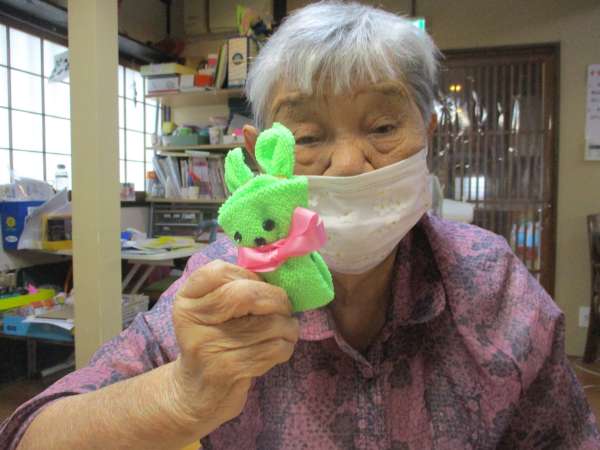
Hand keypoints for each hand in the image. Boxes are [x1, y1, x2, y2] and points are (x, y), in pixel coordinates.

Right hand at [169, 260, 298, 435]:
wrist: (196, 392)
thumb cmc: (214, 340)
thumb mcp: (211, 312)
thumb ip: (234, 288)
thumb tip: (277, 272)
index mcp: (187, 299)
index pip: (218, 271)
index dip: (250, 275)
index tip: (262, 286)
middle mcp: (192, 320)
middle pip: (245, 295)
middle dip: (276, 298)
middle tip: (285, 307)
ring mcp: (208, 346)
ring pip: (267, 323)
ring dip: (288, 325)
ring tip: (287, 329)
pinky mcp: (227, 370)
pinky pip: (273, 348)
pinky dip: (286, 346)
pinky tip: (280, 347)